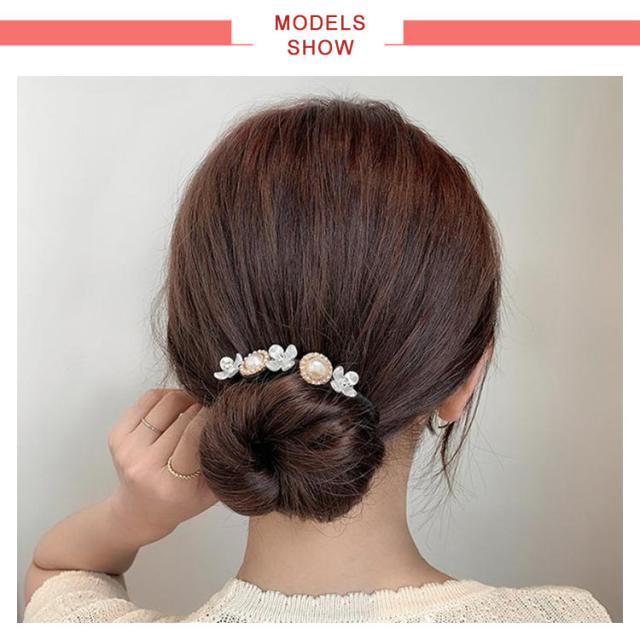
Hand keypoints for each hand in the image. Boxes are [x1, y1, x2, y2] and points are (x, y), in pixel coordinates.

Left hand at [106, 389, 217, 544]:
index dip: (212, 416)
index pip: (193, 435)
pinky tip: (176, 407)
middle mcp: (143, 467)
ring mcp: (126, 450)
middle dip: (202, 407)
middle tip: (214, 407)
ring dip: (185, 398)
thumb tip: (239, 425)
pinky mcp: (116, 436)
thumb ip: (225, 462)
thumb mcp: (212, 491)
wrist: (139, 511)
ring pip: (166, 402)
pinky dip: (166, 396)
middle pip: (182, 416)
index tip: (224, 411)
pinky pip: (148, 399)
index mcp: (171, 485)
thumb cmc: (182, 502)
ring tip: (196, 406)